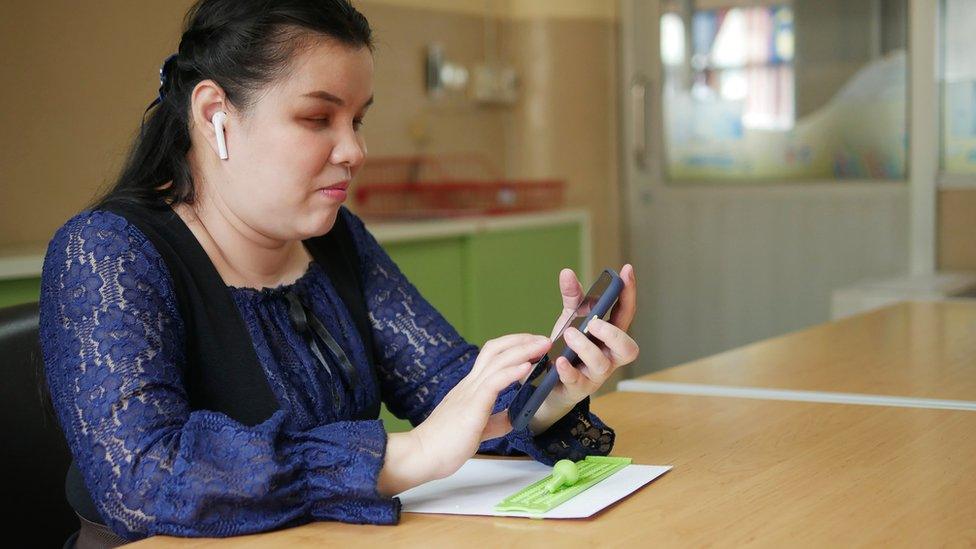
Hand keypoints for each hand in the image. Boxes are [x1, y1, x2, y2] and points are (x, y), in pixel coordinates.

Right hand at [380, 333, 551, 492]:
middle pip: (496, 350)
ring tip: (543, 345)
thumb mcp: (477, 429)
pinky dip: (512, 371)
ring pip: (498, 360)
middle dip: (522, 341)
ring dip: (523, 350)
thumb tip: (511, 419)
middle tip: (544, 339)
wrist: (422, 455)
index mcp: (470, 388)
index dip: (513, 347)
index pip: (492, 356)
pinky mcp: (471, 406)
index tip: (533, 346)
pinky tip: (527, 366)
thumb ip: (494, 421)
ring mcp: (469, 392)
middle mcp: (470, 384)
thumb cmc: (445, 444)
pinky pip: (494, 382)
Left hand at [529, 264, 639, 432]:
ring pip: (602, 364)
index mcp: (609, 337)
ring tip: (569, 335)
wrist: (548, 384)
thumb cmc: (567, 349)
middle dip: (614, 334)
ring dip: (586, 347)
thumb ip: (571, 298)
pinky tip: (558, 360)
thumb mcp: (569, 320)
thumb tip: (567, 272)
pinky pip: (576, 381)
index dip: (629, 293)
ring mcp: (594, 375)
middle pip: (628, 349)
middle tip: (594, 323)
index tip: (626, 270)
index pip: (626, 314)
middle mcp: (608, 357)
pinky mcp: (576, 388)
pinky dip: (568, 370)